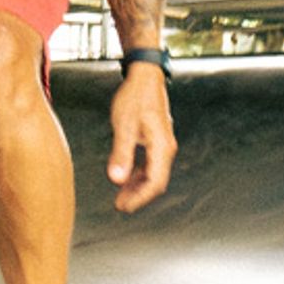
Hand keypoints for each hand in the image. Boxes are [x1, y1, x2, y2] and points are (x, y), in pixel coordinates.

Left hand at [105, 64, 175, 212]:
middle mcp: (166, 148)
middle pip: (155, 181)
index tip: (125, 207)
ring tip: (121, 196)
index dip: (140, 198)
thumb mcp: (124, 126)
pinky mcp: (156, 139)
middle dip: (138, 196)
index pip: (155, 182)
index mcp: (161, 146)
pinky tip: (125, 178)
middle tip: (120, 206)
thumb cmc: (135, 97)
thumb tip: (117, 179)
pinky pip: (149, 164)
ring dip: (137, 186)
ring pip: (153, 174)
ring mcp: (162, 144)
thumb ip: (121, 154)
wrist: (144, 76)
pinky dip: (138, 174)